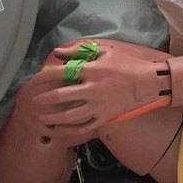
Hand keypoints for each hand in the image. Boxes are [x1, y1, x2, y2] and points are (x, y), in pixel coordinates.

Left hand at [27, 39, 172, 142]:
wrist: (148, 83)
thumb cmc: (125, 65)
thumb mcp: (103, 52)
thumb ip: (78, 51)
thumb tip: (56, 52)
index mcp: (91, 71)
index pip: (61, 73)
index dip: (44, 77)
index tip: (35, 80)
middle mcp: (93, 90)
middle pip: (61, 96)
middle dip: (44, 99)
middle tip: (35, 101)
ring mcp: (99, 106)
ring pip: (70, 116)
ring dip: (53, 118)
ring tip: (41, 118)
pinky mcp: (104, 118)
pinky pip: (83, 127)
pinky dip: (69, 130)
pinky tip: (58, 130)